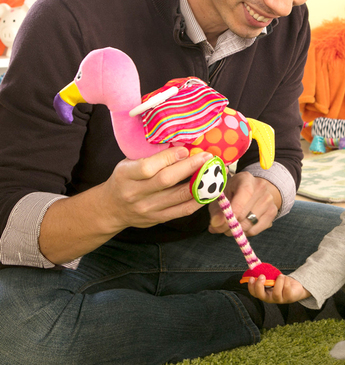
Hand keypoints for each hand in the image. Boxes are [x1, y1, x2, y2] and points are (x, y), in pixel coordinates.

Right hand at [40, 147, 212, 264]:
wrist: (111, 208)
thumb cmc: (124, 179)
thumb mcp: (128, 164)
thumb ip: (150, 157)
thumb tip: (181, 146)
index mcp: (125, 175)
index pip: (148, 167)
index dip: (169, 158)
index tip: (185, 150)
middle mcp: (135, 194)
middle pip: (166, 181)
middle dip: (190, 167)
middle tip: (207, 157)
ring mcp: (147, 209)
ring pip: (178, 196)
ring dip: (200, 183)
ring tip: (213, 171)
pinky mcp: (158, 219)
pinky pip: (183, 211)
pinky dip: (199, 200)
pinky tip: (209, 190)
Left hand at [208, 171, 280, 236]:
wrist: (254, 190)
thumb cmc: (233, 192)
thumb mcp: (222, 196)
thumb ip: (216, 210)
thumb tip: (216, 225)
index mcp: (246, 179)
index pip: (244, 193)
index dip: (234, 210)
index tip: (221, 222)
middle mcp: (261, 188)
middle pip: (244, 214)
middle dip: (229, 225)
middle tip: (220, 226)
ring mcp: (269, 200)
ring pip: (249, 224)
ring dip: (236, 230)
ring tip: (230, 225)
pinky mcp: (273, 212)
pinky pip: (255, 230)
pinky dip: (245, 232)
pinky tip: (241, 226)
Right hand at [247, 273, 310, 303]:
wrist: (295, 287)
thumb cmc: (281, 282)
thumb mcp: (272, 278)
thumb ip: (265, 274)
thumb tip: (257, 265)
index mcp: (264, 293)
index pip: (254, 293)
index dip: (251, 286)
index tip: (251, 277)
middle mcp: (270, 298)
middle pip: (261, 296)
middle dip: (259, 286)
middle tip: (262, 276)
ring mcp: (279, 299)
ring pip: (276, 293)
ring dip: (278, 282)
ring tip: (280, 275)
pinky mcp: (288, 298)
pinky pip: (286, 289)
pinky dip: (286, 281)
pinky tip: (285, 278)